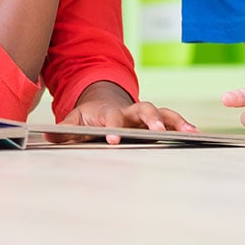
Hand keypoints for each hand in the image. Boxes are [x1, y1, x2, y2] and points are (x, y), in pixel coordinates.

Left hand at [50, 98, 198, 144]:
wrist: (102, 103)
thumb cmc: (88, 118)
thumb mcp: (73, 122)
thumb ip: (64, 129)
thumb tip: (47, 133)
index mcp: (110, 112)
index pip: (112, 119)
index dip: (113, 128)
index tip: (114, 140)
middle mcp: (130, 111)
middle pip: (144, 109)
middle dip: (152, 120)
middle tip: (158, 132)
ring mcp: (145, 116)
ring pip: (163, 113)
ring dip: (176, 122)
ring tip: (191, 132)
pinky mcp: (155, 122)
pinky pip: (173, 121)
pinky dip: (184, 126)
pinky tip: (197, 135)